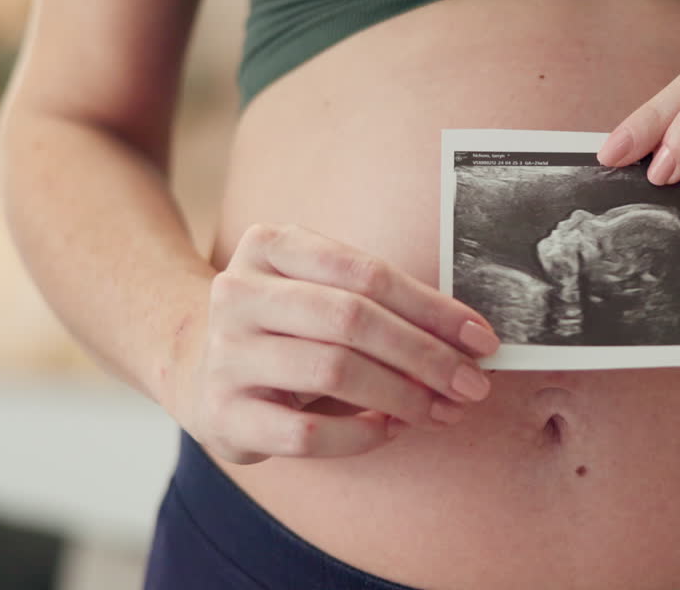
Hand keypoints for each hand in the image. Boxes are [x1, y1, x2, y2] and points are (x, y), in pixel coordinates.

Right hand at [170, 223, 500, 464]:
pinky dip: (360, 434)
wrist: (197, 368)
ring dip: (402, 396)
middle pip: (353, 319)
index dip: (433, 308)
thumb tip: (466, 343)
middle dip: (426, 355)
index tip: (482, 339)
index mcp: (270, 246)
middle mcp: (237, 293)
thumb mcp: (321, 292)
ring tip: (442, 410)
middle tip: (472, 385)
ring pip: (333, 371)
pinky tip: (389, 430)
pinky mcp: (221, 413)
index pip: (367, 273)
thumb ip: (382, 305)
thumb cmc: (287, 326)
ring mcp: (224, 353)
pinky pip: (306, 431)